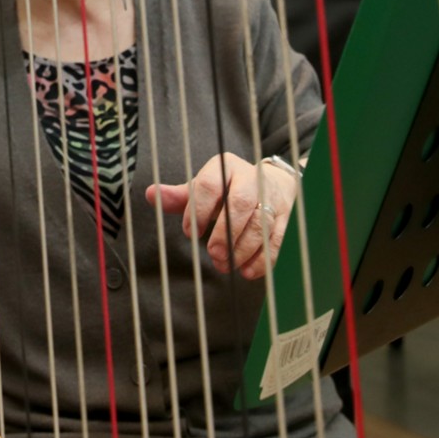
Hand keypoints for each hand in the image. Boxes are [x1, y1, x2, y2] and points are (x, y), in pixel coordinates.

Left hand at [146, 153, 297, 279]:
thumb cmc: (229, 187)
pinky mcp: (287, 218)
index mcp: (225, 166)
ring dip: (243, 249)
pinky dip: (263, 259)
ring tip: (226, 265)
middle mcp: (252, 179)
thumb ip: (180, 196)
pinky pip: (278, 240)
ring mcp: (272, 198)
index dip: (198, 210)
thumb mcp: (204, 186)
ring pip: (261, 224)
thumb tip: (151, 194)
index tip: (191, 233)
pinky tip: (248, 271)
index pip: (210, 185)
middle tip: (214, 254)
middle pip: (241, 203)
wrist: (272, 181)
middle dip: (226, 232)